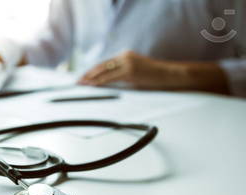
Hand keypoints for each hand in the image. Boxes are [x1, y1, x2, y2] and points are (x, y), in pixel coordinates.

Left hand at [78, 50, 228, 93]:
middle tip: (77, 81)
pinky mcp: (130, 71)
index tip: (83, 77)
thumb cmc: (155, 77)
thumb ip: (123, 76)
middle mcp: (124, 56)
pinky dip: (99, 82)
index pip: (104, 63)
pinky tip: (92, 86)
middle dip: (88, 74)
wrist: (170, 74)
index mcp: (125, 55)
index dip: (92, 70)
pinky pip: (110, 78)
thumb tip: (111, 85)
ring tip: (81, 84)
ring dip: (90, 78)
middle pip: (101, 66)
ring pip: (103, 71)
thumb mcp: (136, 74)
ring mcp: (127, 62)